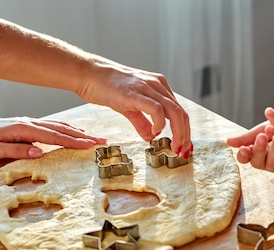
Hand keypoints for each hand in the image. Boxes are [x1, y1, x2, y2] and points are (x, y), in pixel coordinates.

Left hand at [0, 112, 106, 161]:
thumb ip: (16, 150)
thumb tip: (39, 152)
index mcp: (25, 130)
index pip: (54, 136)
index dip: (73, 141)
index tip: (90, 146)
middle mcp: (31, 123)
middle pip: (63, 129)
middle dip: (84, 136)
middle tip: (102, 142)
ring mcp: (32, 122)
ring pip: (61, 126)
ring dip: (79, 132)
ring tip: (95, 138)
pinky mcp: (32, 125)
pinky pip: (55, 126)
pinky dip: (69, 128)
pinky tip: (77, 131)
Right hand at [77, 59, 191, 157]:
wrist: (88, 74)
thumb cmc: (107, 88)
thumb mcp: (129, 107)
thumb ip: (142, 122)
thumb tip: (151, 137)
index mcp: (158, 87)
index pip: (179, 111)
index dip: (184, 130)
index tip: (183, 146)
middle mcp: (157, 85)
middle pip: (181, 113)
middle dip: (185, 135)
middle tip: (182, 151)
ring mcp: (147, 87)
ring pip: (174, 111)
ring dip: (178, 132)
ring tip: (174, 146)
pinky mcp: (135, 92)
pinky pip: (156, 109)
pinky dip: (160, 123)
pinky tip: (155, 132)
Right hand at [227, 107, 273, 171]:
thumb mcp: (260, 130)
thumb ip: (245, 138)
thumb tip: (227, 141)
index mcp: (253, 152)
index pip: (244, 158)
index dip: (243, 155)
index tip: (244, 147)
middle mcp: (263, 161)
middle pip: (256, 162)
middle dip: (260, 149)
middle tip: (262, 136)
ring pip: (271, 163)